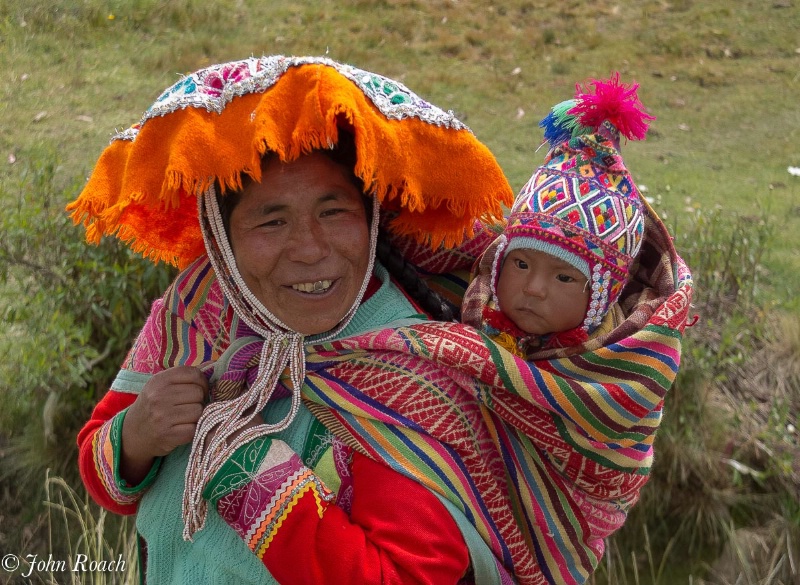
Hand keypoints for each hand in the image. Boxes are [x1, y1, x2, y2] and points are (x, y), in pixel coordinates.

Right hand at [120, 366, 208, 484]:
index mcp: (159, 380)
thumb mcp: (163, 385)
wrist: (133, 433)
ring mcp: (162, 417)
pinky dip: (193, 429)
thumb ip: (186, 375)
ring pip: (199, 411)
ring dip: (197, 415)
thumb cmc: (154, 405)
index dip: (202, 381)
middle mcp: (158, 397)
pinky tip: (183, 428)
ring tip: (185, 417)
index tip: (199, 389)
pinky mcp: (168, 435)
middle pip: (198, 392)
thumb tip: (214, 363)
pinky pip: (195, 428)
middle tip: (189, 405)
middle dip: (199, 399)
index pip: (194, 373)